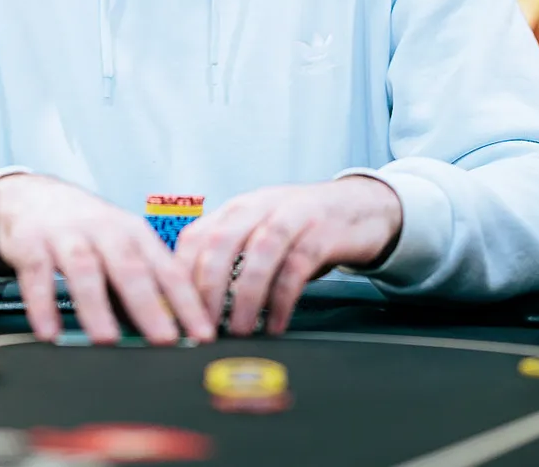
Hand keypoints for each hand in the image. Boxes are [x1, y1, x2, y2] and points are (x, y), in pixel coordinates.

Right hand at [0, 175, 216, 345]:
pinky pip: (36, 275)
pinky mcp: (30, 243)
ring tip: (106, 340)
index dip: (187, 303)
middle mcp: (103, 231)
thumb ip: (141, 287)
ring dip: (96, 306)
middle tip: (164, 340)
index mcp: (134, 234)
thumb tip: (170, 334)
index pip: (167, 270)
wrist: (31, 196)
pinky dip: (42, 304)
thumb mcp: (119, 248)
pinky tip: (49, 333)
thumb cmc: (85, 231)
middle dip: (149, 305)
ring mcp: (66, 235)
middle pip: (129, 267)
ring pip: (84, 269)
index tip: (202, 335)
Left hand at [175, 177, 400, 336]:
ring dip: (244, 296)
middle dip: (207, 288)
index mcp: (236, 210)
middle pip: (221, 242)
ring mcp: (292, 217)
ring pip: (259, 254)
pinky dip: (282, 299)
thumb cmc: (302, 228)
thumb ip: (232, 259)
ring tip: (238, 331)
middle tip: (202, 327)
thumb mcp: (260, 233)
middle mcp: (259, 208)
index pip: (195, 237)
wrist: (362, 207)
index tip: (175, 311)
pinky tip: (274, 324)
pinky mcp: (322, 233)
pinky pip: (296, 267)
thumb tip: (195, 306)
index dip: (181, 275)